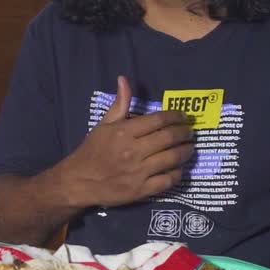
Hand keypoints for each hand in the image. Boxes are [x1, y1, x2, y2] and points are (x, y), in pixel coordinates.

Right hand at [49, 76, 195, 208]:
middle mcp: (134, 151)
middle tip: (190, 132)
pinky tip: (178, 169)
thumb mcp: (104, 124)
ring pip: (172, 159)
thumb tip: (124, 79)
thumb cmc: (92, 151)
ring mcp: (139, 172)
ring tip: (189, 148)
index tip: (183, 117)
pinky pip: (167, 180)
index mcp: (125, 132)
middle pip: (169, 138)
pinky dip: (177, 173)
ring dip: (185, 152)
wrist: (79, 181)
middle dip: (185, 133)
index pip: (159, 120)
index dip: (176, 116)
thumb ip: (120, 104)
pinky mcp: (141, 190)